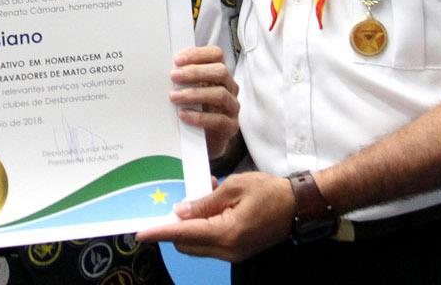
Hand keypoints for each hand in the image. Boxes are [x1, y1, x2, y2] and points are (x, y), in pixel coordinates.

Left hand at [137, 171, 294, 261]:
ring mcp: (234, 253)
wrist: (300, 206)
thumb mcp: (234, 188)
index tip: (141, 233)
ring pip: (198, 245)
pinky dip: (204, 228)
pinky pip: (212, 243)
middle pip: (187, 244)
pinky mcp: (239, 251)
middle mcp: (228, 250)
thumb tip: (180, 212)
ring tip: (199, 198)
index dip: (160, 233)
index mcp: (226, 233)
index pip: (184, 234)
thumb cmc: (269, 191)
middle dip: (174, 228)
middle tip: (173, 203)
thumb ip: (205, 202)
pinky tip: (211, 205)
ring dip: (191, 227)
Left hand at [169, 45, 239, 158]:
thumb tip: (164, 68)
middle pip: (220, 71)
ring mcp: (232, 107)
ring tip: (174, 97)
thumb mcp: (190, 90)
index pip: (216, 54)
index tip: (177, 60)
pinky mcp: (230, 126)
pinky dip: (199, 117)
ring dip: (194, 94)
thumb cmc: (196, 109)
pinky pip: (219, 120)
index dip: (198, 54)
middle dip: (195, 72)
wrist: (204, 140)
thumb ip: (183, 78)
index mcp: (219, 74)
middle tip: (173, 76)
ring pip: (220, 94)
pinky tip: (184, 115)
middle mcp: (229, 87)